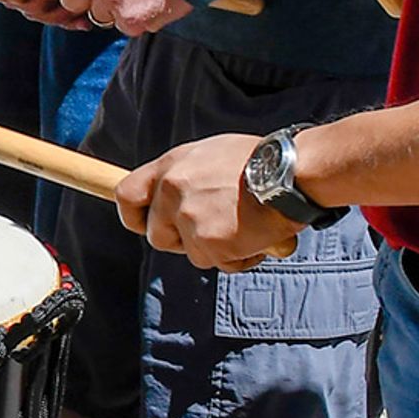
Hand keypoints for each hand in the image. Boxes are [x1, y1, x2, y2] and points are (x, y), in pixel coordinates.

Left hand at [119, 132, 294, 270]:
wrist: (293, 172)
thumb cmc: (261, 160)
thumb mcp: (210, 154)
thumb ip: (185, 176)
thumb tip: (170, 197)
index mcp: (170, 167)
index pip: (125, 196)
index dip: (134, 216)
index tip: (146, 224)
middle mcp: (172, 192)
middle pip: (157, 236)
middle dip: (181, 240)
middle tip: (212, 231)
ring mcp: (190, 220)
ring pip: (191, 253)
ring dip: (216, 249)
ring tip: (245, 227)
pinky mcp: (211, 243)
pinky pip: (220, 263)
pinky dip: (239, 257)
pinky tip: (257, 237)